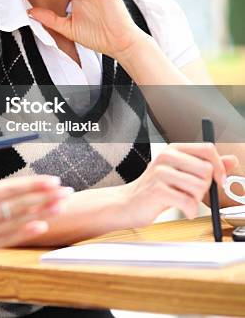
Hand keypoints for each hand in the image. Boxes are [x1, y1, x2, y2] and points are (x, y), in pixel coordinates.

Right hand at [0, 136, 71, 273]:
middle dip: (47, 198)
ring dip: (43, 214)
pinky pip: (9, 239)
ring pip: (20, 223)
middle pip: (21, 206)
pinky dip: (26, 232)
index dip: (34, 185)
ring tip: (61, 207)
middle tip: (68, 192)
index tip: (52, 180)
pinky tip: (39, 227)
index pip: (11, 190)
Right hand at [119, 142, 235, 226]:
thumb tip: (232, 160)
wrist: (128, 203)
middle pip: (206, 170)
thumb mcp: (182, 173)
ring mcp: (160, 172)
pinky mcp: (157, 190)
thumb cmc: (155, 188)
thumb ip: (206, 165)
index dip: (219, 166)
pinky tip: (181, 209)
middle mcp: (166, 156)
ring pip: (200, 187)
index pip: (207, 149)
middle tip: (189, 192)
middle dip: (204, 187)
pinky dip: (190, 211)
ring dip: (196, 200)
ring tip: (181, 199)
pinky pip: (189, 203)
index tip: (219, 180)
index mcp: (173, 149)